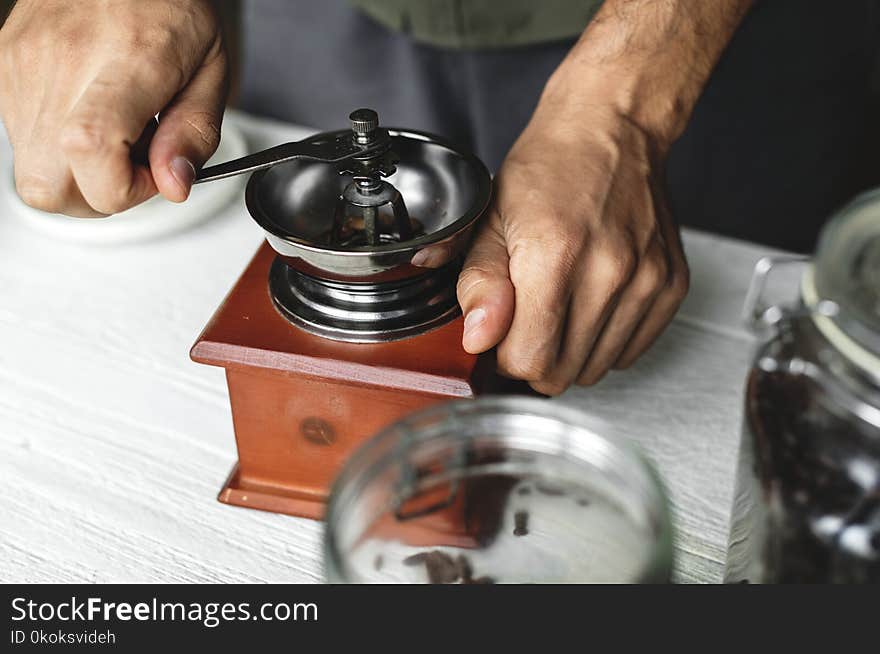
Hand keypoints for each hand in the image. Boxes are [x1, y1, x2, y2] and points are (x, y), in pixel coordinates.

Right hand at [0, 0, 227, 216]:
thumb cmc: (169, 5)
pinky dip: (56, 148)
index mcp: (123, 64)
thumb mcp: (210, 72)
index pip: (93, 154)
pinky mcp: (4, 67)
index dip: (126, 189)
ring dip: (77, 175)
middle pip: (48, 187)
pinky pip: (21, 139)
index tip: (156, 175)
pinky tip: (88, 119)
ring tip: (114, 136)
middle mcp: (62, 66)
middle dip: (97, 198)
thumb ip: (195, 135)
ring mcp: (23, 67)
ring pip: (31, 173)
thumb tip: (174, 185)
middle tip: (134, 166)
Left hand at [457, 94, 688, 394]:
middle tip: (530, 318)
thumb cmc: (548, 168)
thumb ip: (479, 283)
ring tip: (563, 304)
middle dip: (536, 357)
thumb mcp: (490, 218)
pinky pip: (631, 351)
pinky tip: (593, 303)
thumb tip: (480, 338)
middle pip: (563, 374)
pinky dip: (606, 340)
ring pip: (597, 369)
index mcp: (554, 254)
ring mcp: (646, 280)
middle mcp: (608, 271)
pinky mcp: (671, 285)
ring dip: (572, 352)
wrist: (612, 127)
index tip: (504, 332)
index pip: (529, 360)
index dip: (506, 355)